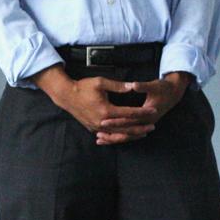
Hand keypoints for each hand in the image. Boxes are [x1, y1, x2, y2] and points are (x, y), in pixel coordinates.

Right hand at [34, 67, 191, 146]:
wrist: (66, 96)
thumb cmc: (83, 87)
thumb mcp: (100, 82)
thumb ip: (118, 86)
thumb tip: (133, 86)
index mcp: (106, 110)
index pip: (129, 113)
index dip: (143, 112)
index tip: (153, 110)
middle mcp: (103, 122)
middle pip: (126, 128)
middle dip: (141, 127)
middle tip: (153, 126)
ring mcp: (97, 127)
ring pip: (118, 134)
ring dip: (132, 134)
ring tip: (143, 133)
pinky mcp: (93, 128)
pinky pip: (109, 135)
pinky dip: (119, 136)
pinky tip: (127, 136)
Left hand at [95, 72, 191, 144]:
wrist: (173, 93)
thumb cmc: (163, 88)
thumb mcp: (154, 85)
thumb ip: (142, 86)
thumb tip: (133, 85)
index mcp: (148, 114)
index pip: (129, 120)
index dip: (116, 121)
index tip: (103, 121)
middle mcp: (147, 122)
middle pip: (127, 132)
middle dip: (112, 134)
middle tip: (98, 135)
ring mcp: (145, 125)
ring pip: (128, 136)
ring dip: (114, 138)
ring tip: (99, 140)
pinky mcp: (143, 125)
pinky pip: (129, 134)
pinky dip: (119, 137)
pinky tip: (107, 137)